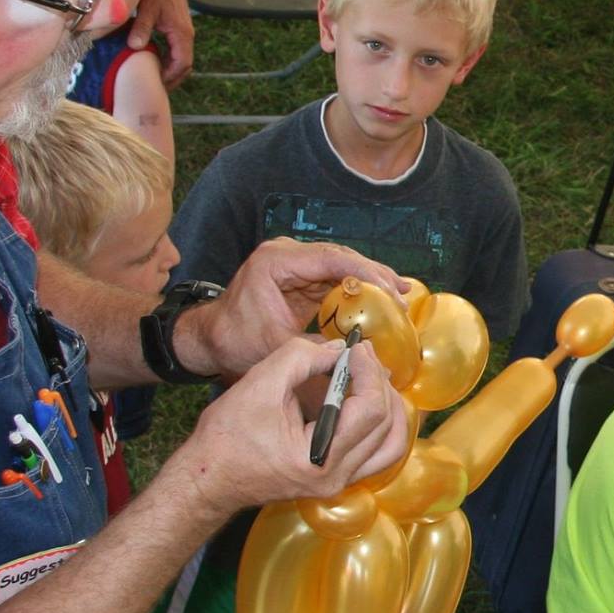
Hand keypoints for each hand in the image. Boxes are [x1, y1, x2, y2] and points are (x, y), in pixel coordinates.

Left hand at [127, 0, 195, 86]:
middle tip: (157, 88)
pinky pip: (177, 52)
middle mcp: (186, 37)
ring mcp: (184, 34)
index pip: (182, 64)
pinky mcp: (179, 30)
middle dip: (173, 79)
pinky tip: (157, 62)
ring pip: (182, 60)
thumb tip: (134, 47)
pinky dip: (169, 61)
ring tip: (156, 79)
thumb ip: (142, 28)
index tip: (157, 84)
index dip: (170, 76)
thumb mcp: (148, 9)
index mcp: (182, 35)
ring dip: (171, 71)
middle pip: (185, 66)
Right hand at [181, 337, 409, 511]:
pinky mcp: (334, 480)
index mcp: (319, 457)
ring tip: (372, 378)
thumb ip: (301, 357)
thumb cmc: (226, 435)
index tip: (357, 347)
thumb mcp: (260, 384)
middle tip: (363, 355)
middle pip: (387, 425)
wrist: (208, 477)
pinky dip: (380, 426)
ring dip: (390, 407)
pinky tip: (366, 401)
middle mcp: (336, 477)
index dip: (369, 371)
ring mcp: (337, 482)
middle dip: (380, 383)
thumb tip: (340, 349)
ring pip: (390, 445)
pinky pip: (376, 455)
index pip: (371, 409)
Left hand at [188, 239, 405, 376]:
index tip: (390, 291)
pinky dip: (358, 287)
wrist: (210, 339)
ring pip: (342, 264)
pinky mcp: (300, 276)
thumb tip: (353, 358)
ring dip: (371, 279)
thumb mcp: (275, 347)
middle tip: (402, 294)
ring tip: (401, 294)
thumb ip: (314, 349)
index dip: (366, 273)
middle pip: (341, 257)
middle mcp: (287, 254)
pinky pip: (335, 277)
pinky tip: (381, 297)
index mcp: (277, 261)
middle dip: (375, 274)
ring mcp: (294, 263)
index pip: (331, 259)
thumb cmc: (234, 340)